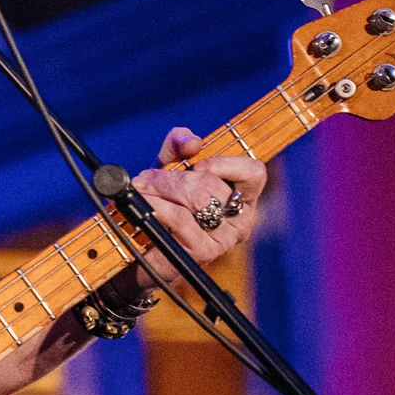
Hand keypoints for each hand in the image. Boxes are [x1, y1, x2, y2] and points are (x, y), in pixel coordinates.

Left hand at [125, 126, 265, 288]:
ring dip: (160, 189)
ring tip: (140, 189)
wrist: (141, 246)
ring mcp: (224, 239)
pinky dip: (157, 207)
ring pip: (197, 201)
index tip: (194, 166)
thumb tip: (193, 142)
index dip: (223, 163)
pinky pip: (180, 219)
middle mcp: (241, 221)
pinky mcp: (204, 252)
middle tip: (145, 178)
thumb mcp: (170, 167)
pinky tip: (144, 206)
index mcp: (244, 199)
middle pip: (212, 184)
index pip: (254, 173)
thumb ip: (179, 145)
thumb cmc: (163, 203)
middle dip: (172, 176)